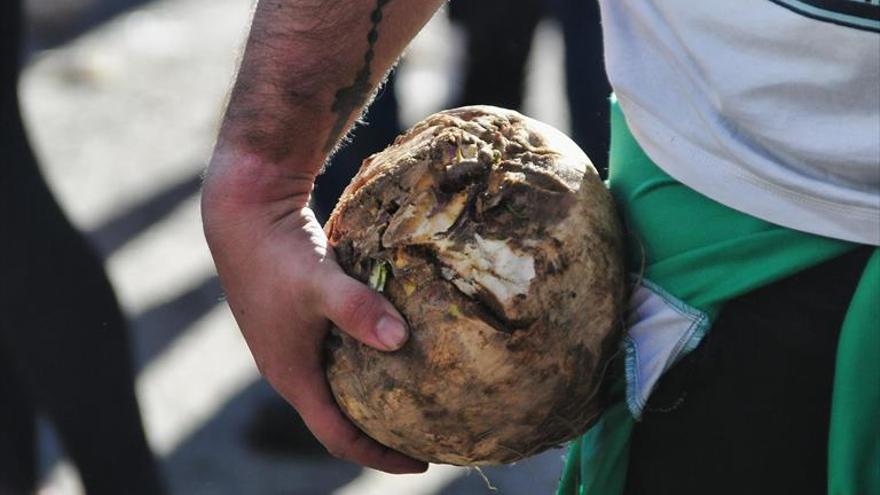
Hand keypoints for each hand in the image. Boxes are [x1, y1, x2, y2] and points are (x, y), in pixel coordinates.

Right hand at [201, 155, 426, 473]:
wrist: (243, 213)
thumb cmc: (278, 253)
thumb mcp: (322, 283)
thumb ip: (359, 310)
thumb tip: (400, 339)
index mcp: (292, 376)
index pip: (338, 437)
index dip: (379, 457)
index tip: (421, 464)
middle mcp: (288, 368)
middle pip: (336, 419)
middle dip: (379, 434)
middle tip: (424, 435)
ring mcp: (289, 344)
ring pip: (334, 387)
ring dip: (370, 398)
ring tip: (414, 397)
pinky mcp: (295, 320)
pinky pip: (332, 357)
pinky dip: (362, 364)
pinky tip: (392, 348)